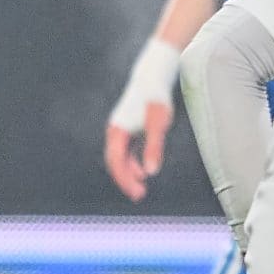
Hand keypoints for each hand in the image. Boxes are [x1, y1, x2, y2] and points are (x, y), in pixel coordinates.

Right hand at [104, 38, 180, 200]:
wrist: (154, 76)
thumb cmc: (156, 98)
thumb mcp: (158, 125)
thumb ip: (153, 148)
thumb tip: (150, 172)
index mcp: (118, 131)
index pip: (117, 162)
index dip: (125, 179)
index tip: (137, 192)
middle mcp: (115, 131)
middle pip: (115, 162)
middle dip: (125, 180)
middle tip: (139, 196)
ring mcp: (121, 129)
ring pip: (120, 157)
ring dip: (129, 173)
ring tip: (141, 188)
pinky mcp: (128, 127)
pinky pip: (126, 151)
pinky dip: (132, 162)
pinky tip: (143, 171)